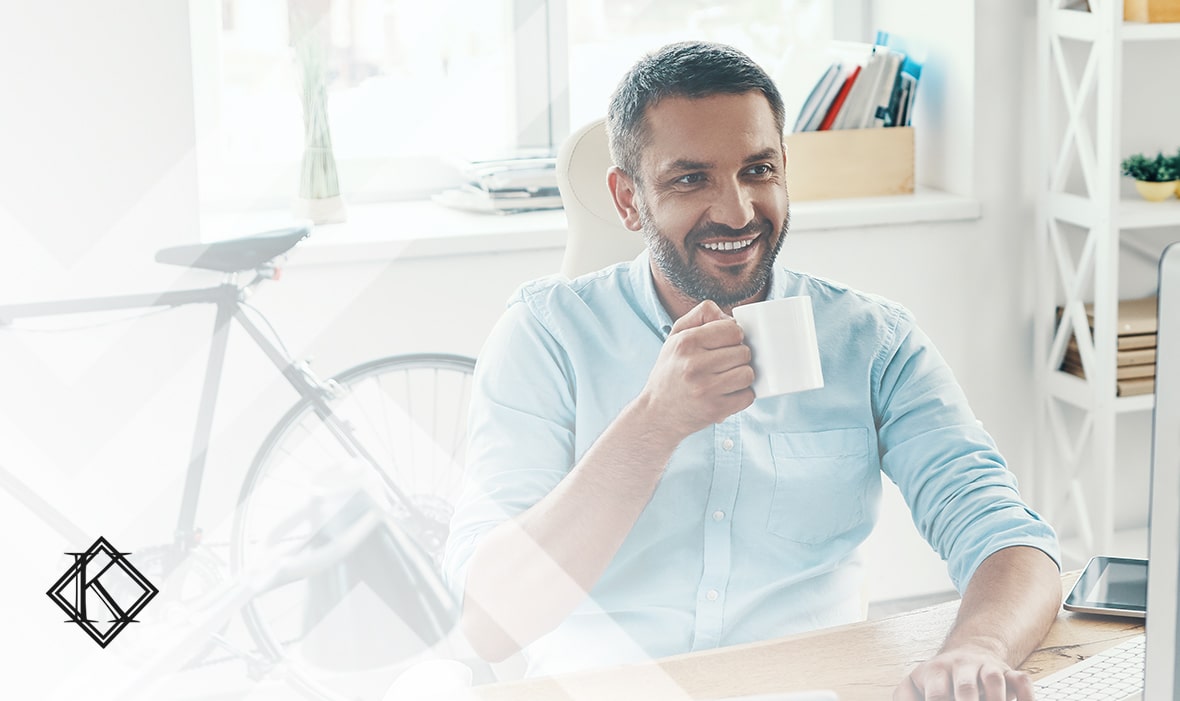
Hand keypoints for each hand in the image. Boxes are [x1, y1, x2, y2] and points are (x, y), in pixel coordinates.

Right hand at [636, 299, 754, 441]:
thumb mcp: (676, 336)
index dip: (733, 337)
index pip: (733, 330)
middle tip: (723, 364)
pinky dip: (741, 395)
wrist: (657, 412)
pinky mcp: (715, 410)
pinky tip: (726, 394)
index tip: (724, 345)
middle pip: (744, 352)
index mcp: (686, 342)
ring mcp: (705, 389)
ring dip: (742, 376)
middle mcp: (694, 365)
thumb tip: (731, 317)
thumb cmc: (670, 371)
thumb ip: (701, 315)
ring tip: (726, 378)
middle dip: (738, 357)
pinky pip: (747, 396)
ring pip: (748, 374)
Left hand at [894, 643, 1034, 700]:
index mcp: (935, 671)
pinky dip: (1026, 696)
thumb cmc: (937, 678)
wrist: (968, 650)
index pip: (937, 693)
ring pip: (994, 678)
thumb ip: (904, 698)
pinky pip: (1021, 680)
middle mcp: (961, 666)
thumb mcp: (913, 685)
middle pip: (965, 687)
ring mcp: (986, 667)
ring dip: (997, 699)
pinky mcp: (1008, 672)